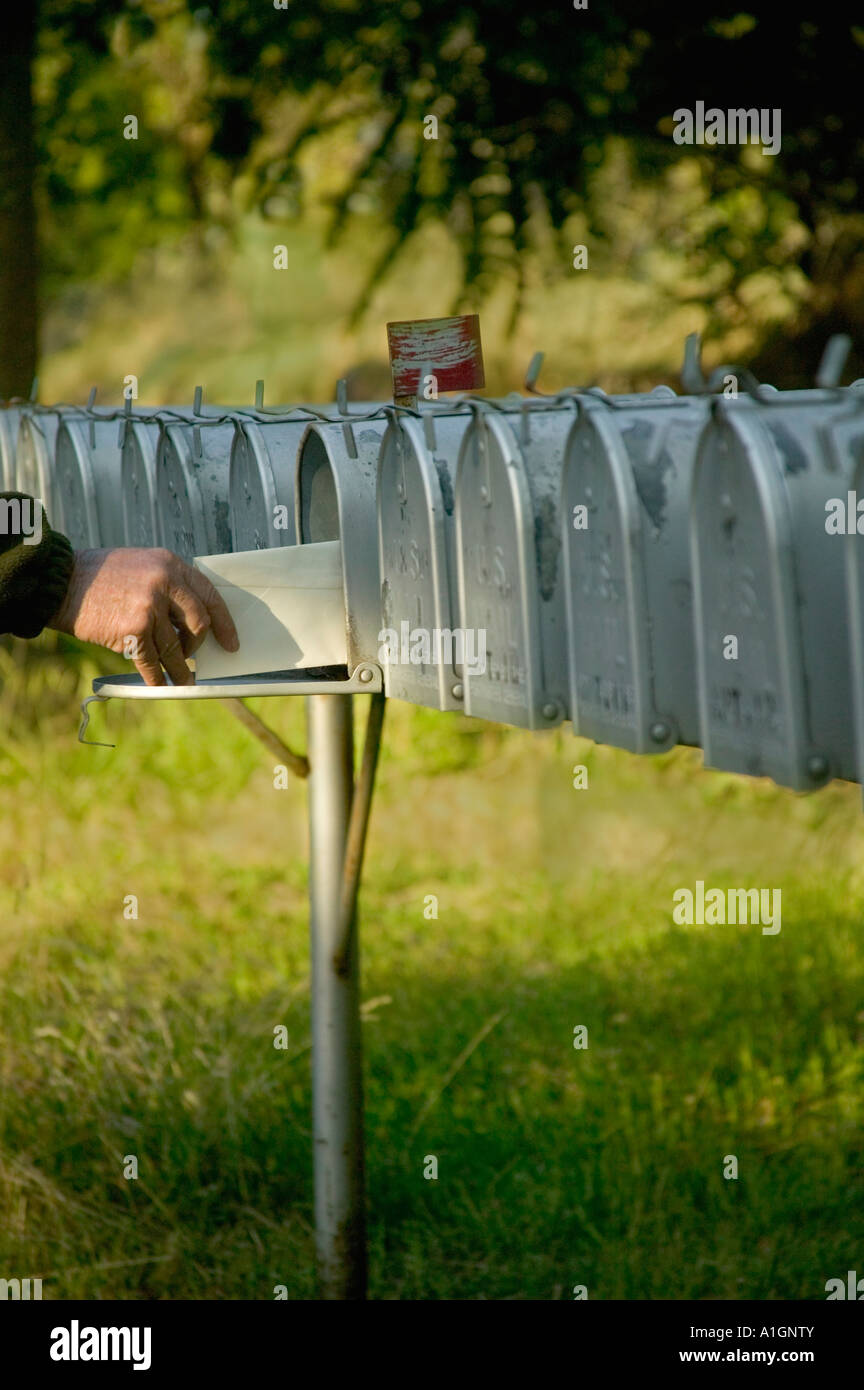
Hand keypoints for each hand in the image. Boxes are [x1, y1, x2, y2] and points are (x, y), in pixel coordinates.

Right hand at [49, 547, 238, 685]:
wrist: (61, 582)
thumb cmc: (98, 576)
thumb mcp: (141, 565)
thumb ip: (167, 585)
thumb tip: (188, 619)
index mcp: (170, 564)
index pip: (209, 595)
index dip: (223, 622)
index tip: (230, 641)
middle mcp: (164, 583)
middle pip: (198, 624)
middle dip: (198, 646)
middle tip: (193, 657)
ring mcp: (150, 606)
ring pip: (176, 648)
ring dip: (179, 668)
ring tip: (182, 679)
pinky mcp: (134, 629)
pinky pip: (152, 661)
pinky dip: (157, 676)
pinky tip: (158, 683)